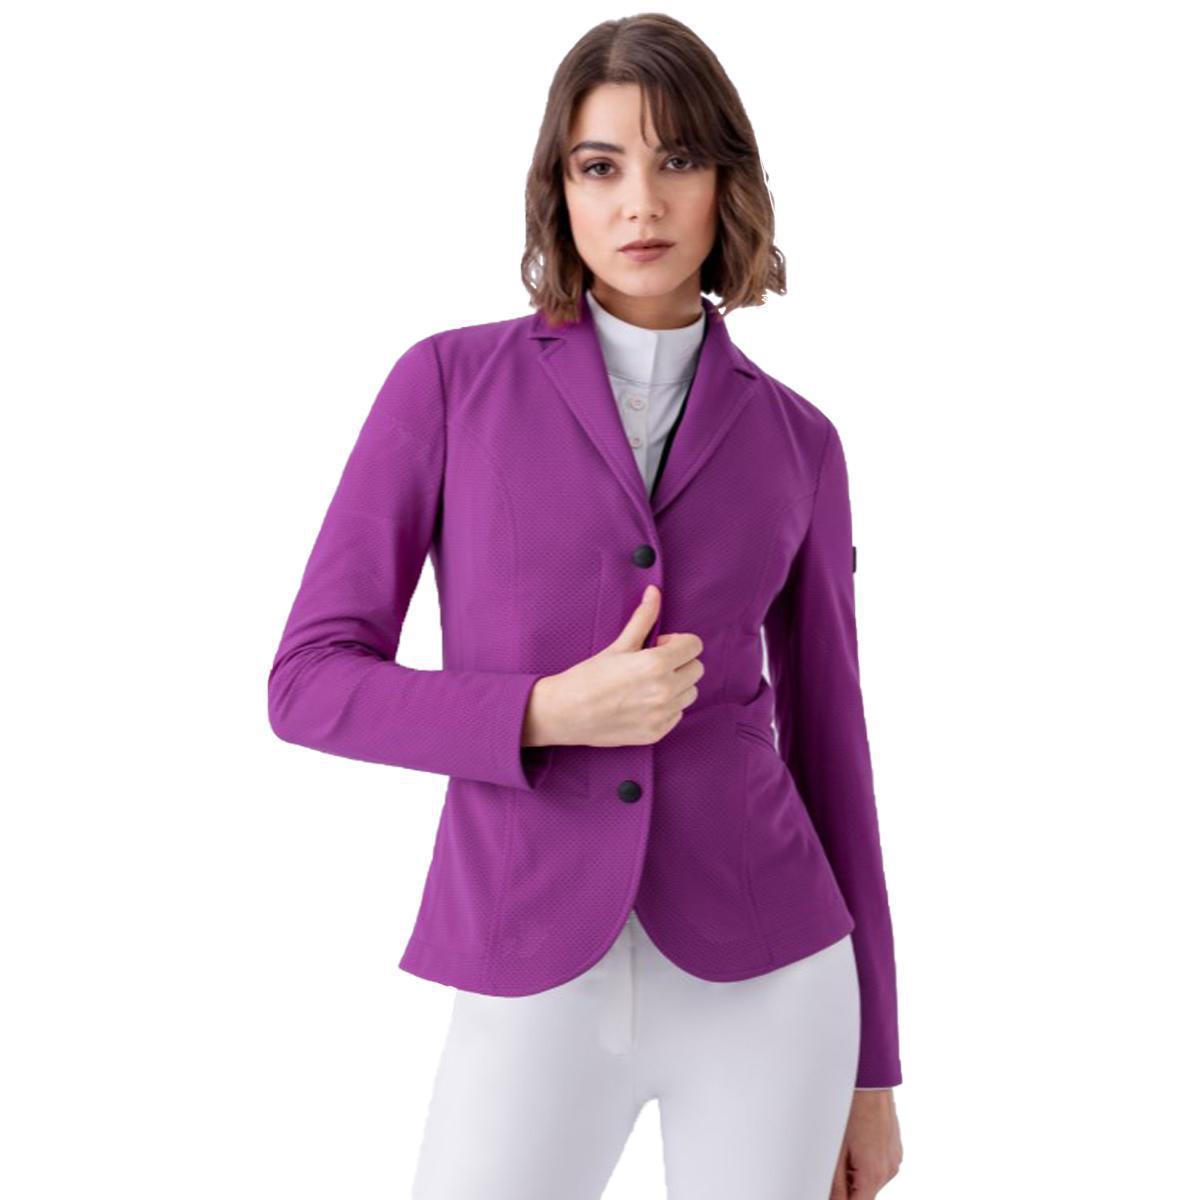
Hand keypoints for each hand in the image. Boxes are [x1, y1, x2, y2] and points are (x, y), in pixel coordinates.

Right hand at [524, 585, 703, 747]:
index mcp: (657, 664)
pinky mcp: (657, 733)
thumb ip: (643, 618)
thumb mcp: (619, 645)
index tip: (660, 646)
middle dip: (679, 663)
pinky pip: (678, 714)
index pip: (695, 646)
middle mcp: (665, 690)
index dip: (678, 642)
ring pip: (690, 692)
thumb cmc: (589, 676)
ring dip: (676, 685)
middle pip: (697, 669)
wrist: (566, 712)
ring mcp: (662, 714)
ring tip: (647, 685)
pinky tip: (643, 703)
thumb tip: (654, 592)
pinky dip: (667, 707)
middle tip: (652, 665)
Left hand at [829, 1089, 901, 1197]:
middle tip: (834, 1161)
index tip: (831, 1192)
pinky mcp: (896, 1150)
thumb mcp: (835, 1150)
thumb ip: (835, 1184)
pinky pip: (879, 1166)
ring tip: (845, 1146)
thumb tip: (832, 1199)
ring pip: (871, 1180)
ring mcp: (894, 1160)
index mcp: (873, 1174)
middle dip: (848, 1186)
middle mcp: (889, 1171)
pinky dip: (866, 1161)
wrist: (870, 1081)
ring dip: (857, 1173)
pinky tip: (856, 1141)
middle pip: (864, 1194)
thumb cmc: (851, 1108)